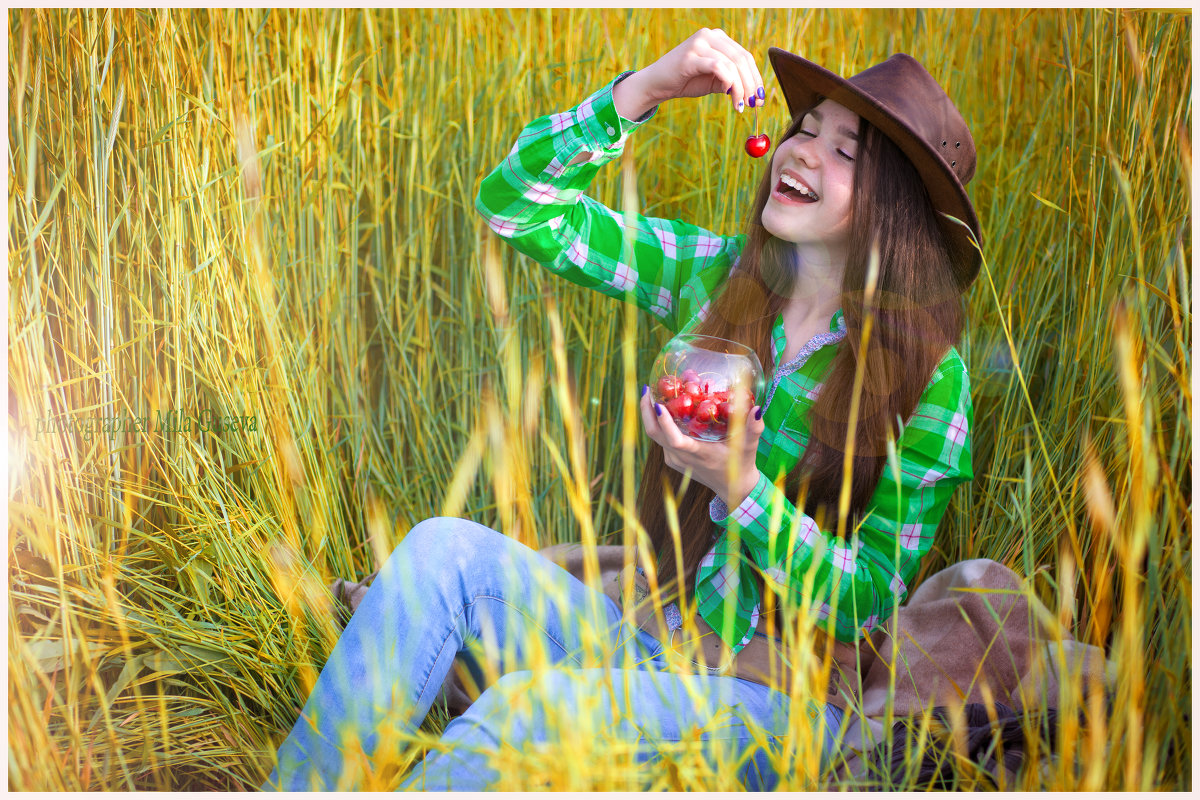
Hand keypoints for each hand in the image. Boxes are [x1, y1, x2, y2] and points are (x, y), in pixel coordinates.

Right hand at [614, 28, 765, 119]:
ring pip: (732, 65)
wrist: (656, 84)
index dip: (756, 77)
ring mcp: (700, 43)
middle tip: (754, 104)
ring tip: (740, 106)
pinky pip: (718, 67)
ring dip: (740, 88)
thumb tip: (755, 96)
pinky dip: (728, 83)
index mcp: (718, 38)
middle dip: (751, 84)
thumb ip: (732, 81)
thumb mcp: (714, 81)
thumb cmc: (685, 81)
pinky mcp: (691, 56)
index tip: (760, 98)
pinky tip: (728, 96)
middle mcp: (710, 35)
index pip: (745, 56)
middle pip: (742, 59)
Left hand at [639, 386, 765, 507]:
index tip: (657, 404)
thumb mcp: (749, 446)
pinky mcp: (673, 460)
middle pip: (655, 434)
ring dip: (651, 416)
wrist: (733, 488)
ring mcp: (674, 460)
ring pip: (655, 436)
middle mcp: (682, 457)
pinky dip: (659, 424)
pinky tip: (664, 408)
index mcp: (697, 454)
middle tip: (646, 389)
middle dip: (647, 411)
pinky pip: (661, 440)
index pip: (674, 439)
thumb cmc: (741, 465)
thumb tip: (756, 408)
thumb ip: (754, 428)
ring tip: (653, 393)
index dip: (664, 422)